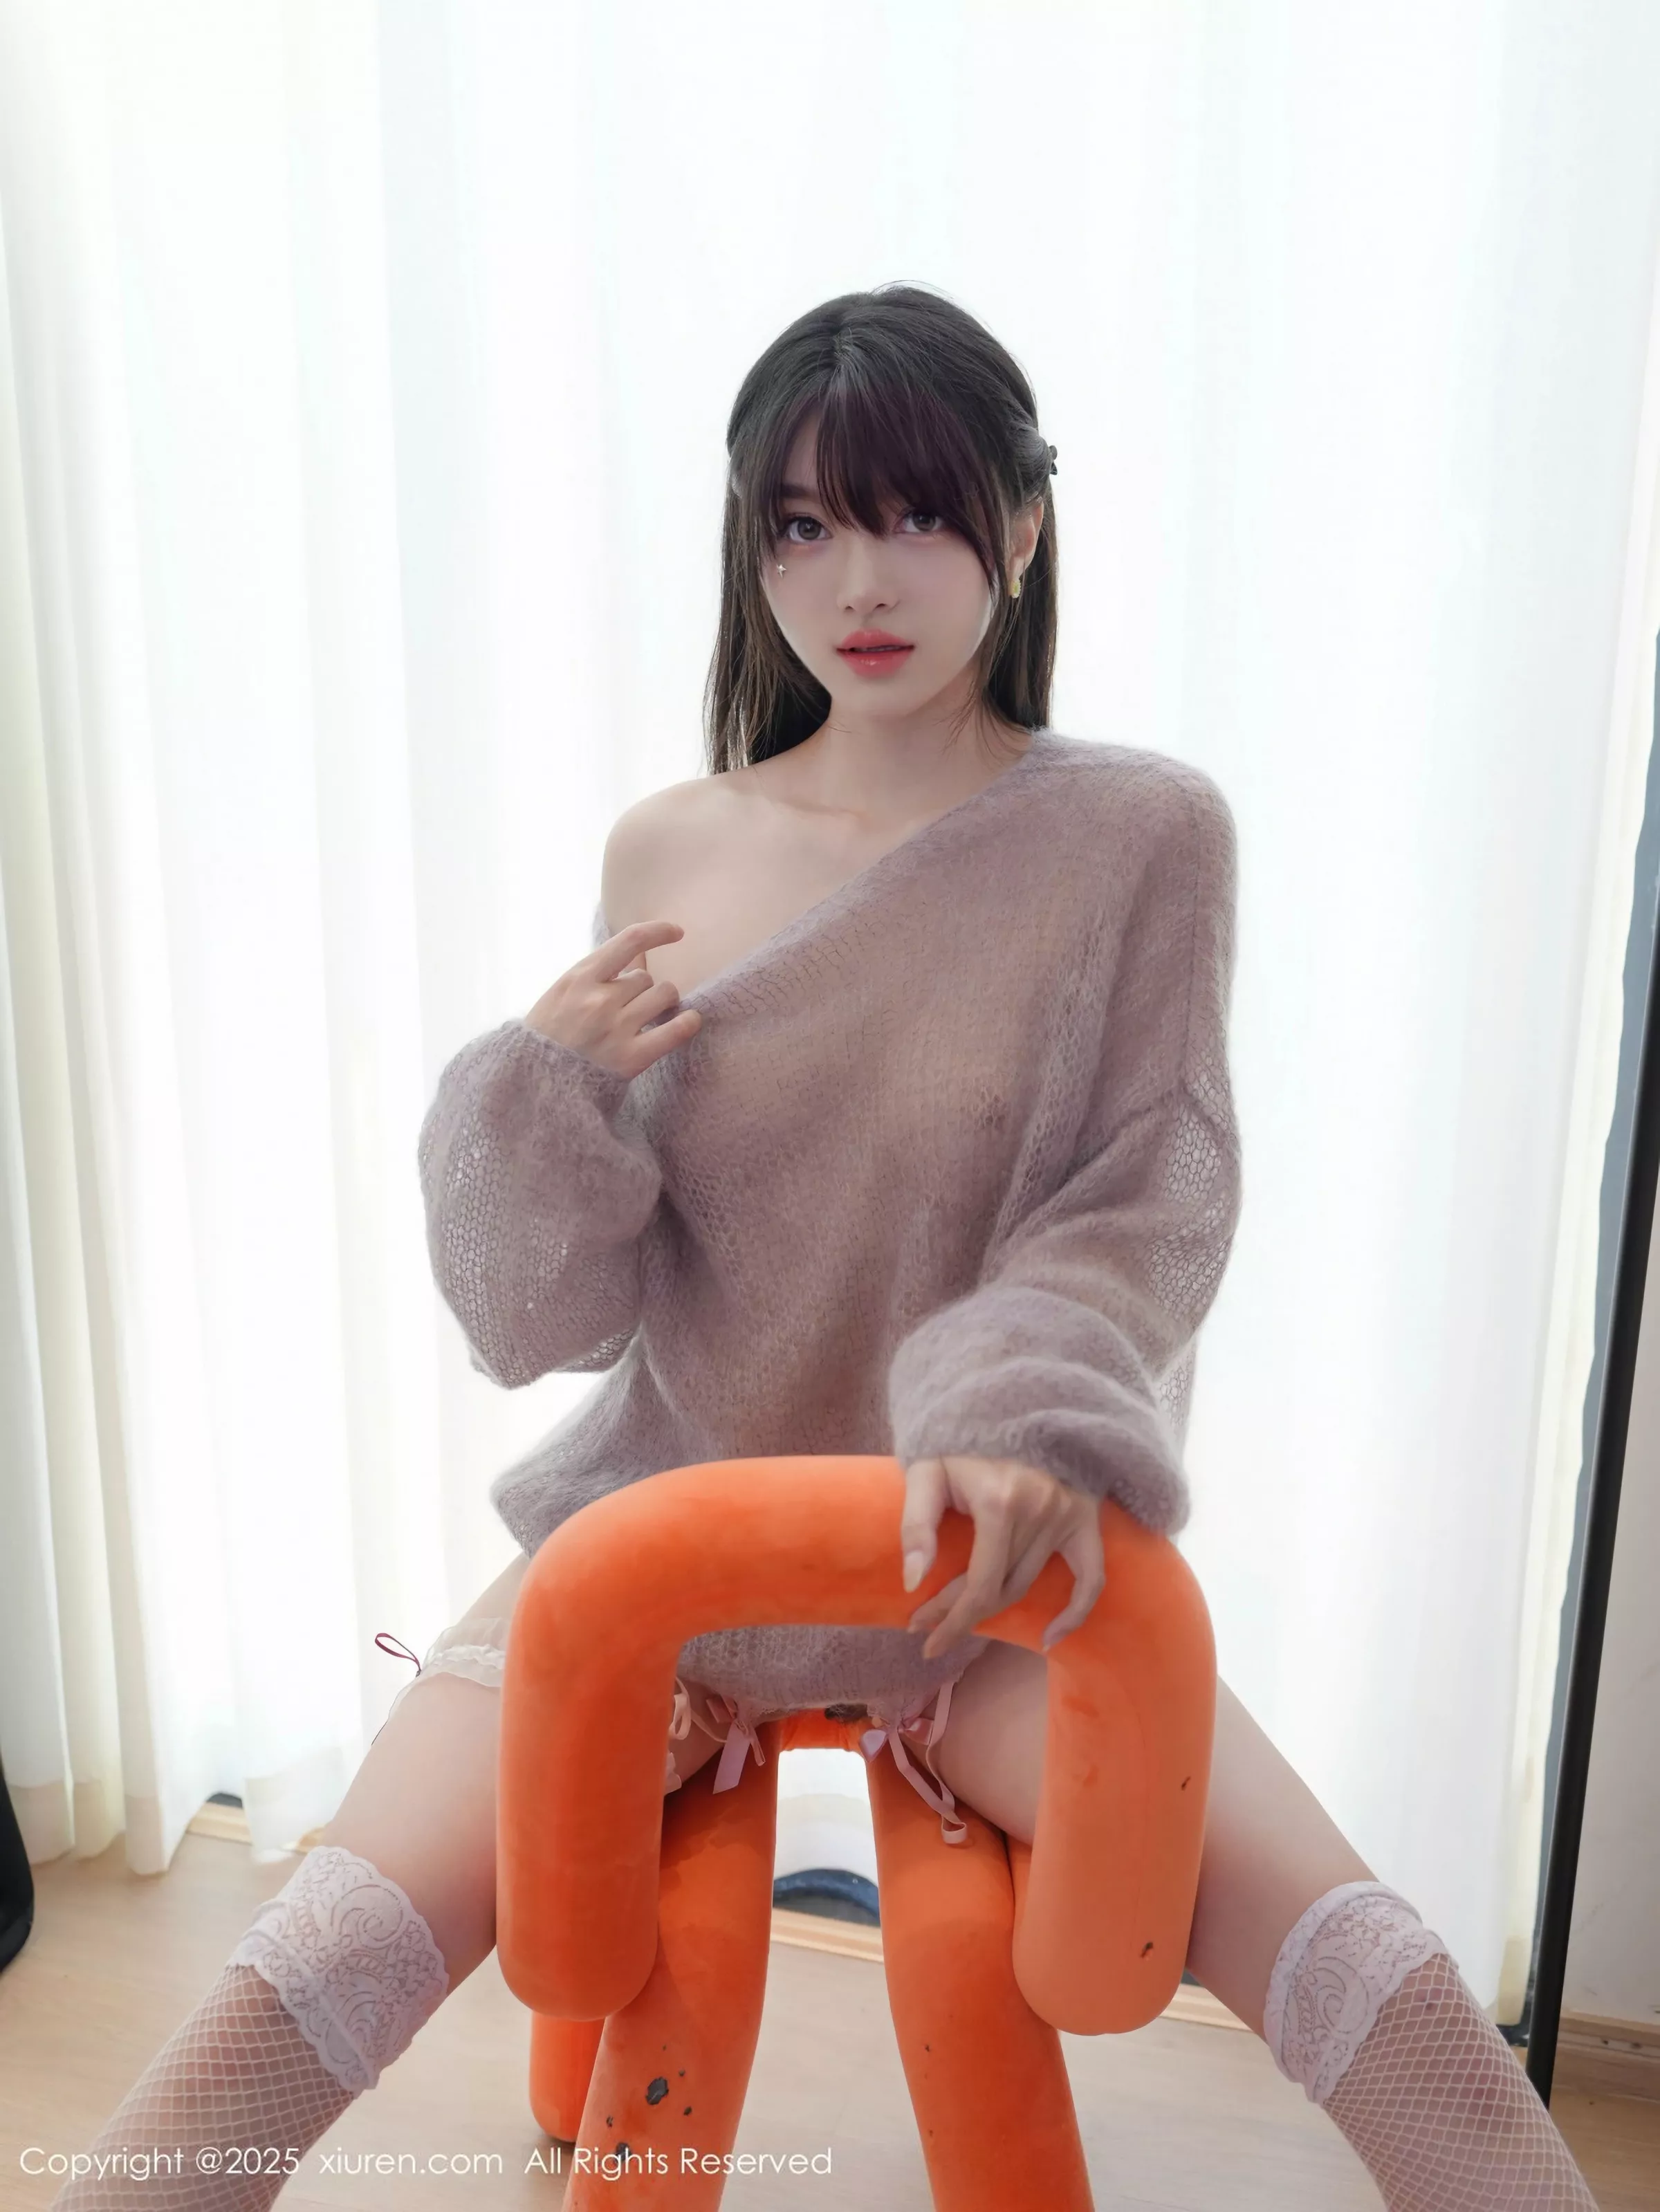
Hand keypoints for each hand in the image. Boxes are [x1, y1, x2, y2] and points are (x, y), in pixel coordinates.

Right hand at [523, 919, 702, 1077]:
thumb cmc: (548, 1035)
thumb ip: (601, 972)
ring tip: (650, 1017)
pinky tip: (689, 1021)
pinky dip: (688, 1023)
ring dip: (663, 1004)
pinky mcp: (631, 1058)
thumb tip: (641, 953)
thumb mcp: (564, 993)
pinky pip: (676, 1030)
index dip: (659, 931)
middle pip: (646, 978)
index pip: (630, 940)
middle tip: (629, 1007)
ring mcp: (616, 1028)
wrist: (534, 1084)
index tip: (676, 932)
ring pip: (664, 996)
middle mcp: (600, 1000)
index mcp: (579, 978)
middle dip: (642, 989)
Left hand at [900, 1455, 1104, 1660]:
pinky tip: (1050, 1639)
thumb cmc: (959, 1439)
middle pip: (1001, 1589)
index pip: (979, 1584)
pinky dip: (1075, 1612)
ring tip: (961, 1622)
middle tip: (928, 1628)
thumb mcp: (926, 1471)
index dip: (950, 1618)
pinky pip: (1092, 1577)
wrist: (1007, 1403)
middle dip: (961, 1616)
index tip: (919, 1634)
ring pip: (1030, 1584)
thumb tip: (912, 1583)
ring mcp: (1068, 1514)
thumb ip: (916, 1525)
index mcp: (1000, 1503)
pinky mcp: (1085, 1516)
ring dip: (996, 1611)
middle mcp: (1040, 1512)